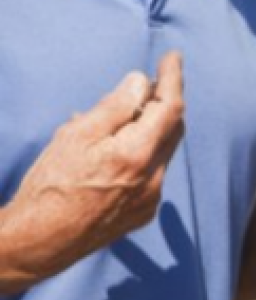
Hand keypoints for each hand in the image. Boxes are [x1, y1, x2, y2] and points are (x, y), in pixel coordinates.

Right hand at [0, 53, 184, 288]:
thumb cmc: (50, 186)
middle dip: (164, 102)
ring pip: (162, 151)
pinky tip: (114, 148)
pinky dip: (141, 153)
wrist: (39, 242)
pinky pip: (151, 173)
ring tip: (122, 115)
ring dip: (150, 128)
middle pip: (173, 129)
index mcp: (138, 155)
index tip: (172, 57)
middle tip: (149, 82)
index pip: (171, 108)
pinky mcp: (142, 213)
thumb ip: (114, 107)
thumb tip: (141, 82)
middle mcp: (154, 178)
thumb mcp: (75, 136)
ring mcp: (151, 199)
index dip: (173, 79)